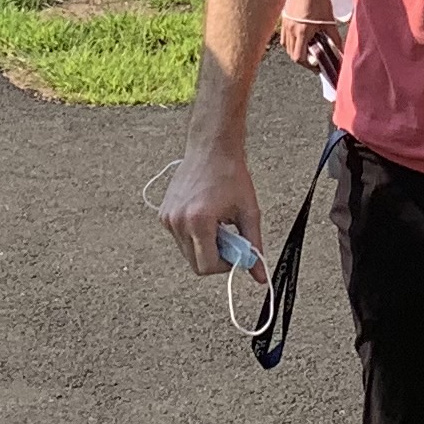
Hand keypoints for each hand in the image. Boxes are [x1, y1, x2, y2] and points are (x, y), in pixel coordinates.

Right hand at [158, 135, 265, 276]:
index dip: (225, 265)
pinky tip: (206, 216)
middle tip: (230, 238)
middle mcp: (178, 221)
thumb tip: (259, 274)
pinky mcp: (164, 214)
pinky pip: (180, 238)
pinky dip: (194, 235)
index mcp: (199, 221)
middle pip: (195, 264)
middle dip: (215, 257)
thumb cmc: (230, 174)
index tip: (236, 253)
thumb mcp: (249, 211)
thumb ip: (254, 246)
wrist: (212, 148)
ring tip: (218, 224)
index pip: (207, 266)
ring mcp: (168, 218)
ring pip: (187, 252)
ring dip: (204, 246)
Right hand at [275, 0, 343, 78]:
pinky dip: (290, 40)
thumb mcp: (329, 20)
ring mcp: (285, 23)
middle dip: (303, 59)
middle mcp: (291, 30)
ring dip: (296, 50)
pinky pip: (284, 35)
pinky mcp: (283, 17)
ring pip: (286, 45)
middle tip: (314, 59)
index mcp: (302, 32)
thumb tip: (342, 50)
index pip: (299, 57)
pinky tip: (300, 36)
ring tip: (307, 47)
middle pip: (292, 54)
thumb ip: (335, 37)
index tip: (317, 66)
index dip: (308, 65)